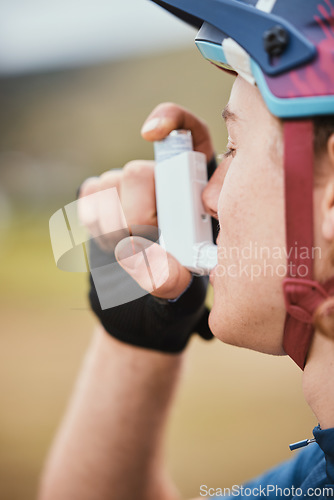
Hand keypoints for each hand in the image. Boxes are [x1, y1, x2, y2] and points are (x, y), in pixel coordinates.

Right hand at [78, 103, 213, 351]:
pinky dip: (96, 225)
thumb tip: (164, 272)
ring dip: (114, 227)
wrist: (139, 303)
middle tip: (146, 241)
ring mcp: (127, 187)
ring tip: (130, 251)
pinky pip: (89, 197)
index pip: (190, 133)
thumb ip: (173, 283)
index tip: (152, 133)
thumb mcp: (181, 291)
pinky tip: (111, 243)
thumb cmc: (172, 289)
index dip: (172, 120)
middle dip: (138, 214)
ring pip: (110, 185)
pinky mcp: (99, 198)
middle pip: (140, 171)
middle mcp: (161, 178)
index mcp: (197, 188)